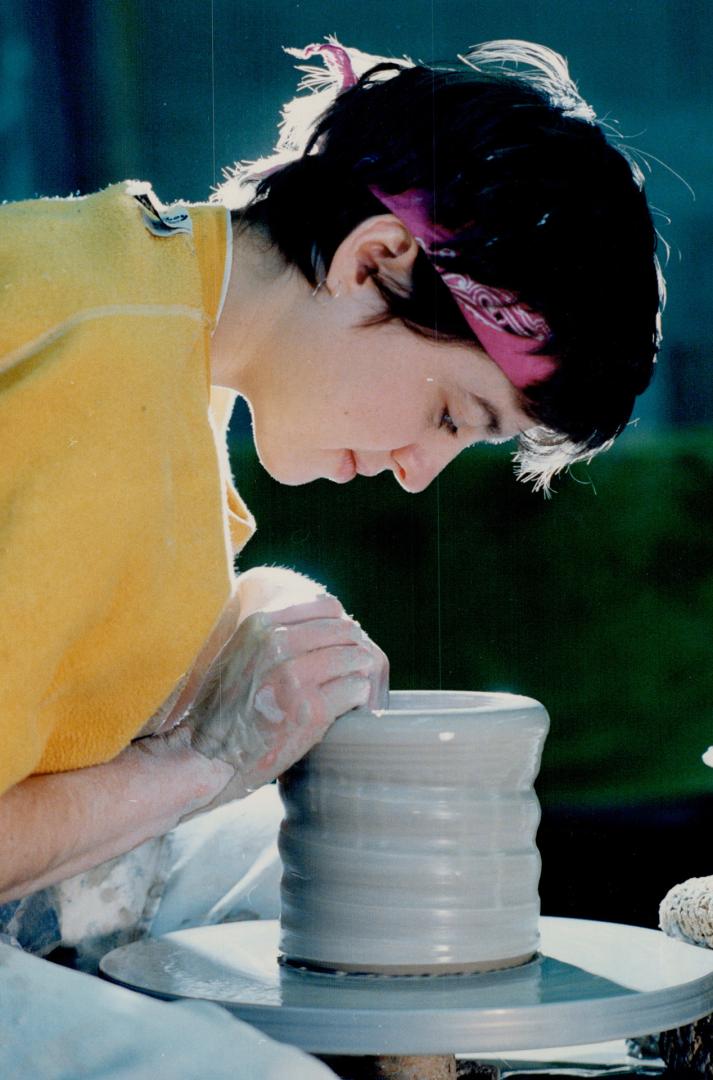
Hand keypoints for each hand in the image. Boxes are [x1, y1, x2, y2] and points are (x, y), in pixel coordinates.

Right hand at [175, 593, 387, 795]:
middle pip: (344, 630)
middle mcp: (276, 645)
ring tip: (352, 685)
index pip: (327, 606)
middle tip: (353, 666)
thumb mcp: (238, 652)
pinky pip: (355, 689)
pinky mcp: (310, 710)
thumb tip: (320, 617)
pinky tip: (348, 705)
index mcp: (260, 625)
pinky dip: (357, 697)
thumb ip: (271, 633)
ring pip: (355, 657)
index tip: (339, 642)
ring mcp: (294, 677)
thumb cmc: (223, 707)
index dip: (339, 625)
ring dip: (358, 672)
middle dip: (353, 647)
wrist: (207, 755)